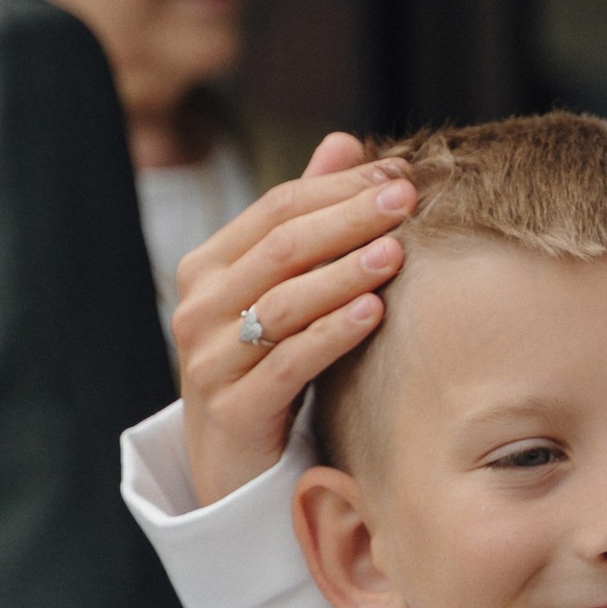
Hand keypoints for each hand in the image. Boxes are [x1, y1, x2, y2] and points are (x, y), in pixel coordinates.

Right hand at [174, 133, 413, 503]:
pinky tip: (375, 311)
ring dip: (345, 272)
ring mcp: (210, 362)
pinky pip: (288, 363)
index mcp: (208, 268)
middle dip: (349, 219)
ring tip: (397, 251)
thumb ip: (308, 217)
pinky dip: (333, 333)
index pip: (276, 209)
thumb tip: (348, 142)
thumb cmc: (267, 363)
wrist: (234, 465)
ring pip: (284, 303)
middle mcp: (199, 309)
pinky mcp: (233, 412)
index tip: (400, 173)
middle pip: (281, 249)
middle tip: (407, 199)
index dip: (339, 188)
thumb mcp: (283, 289)